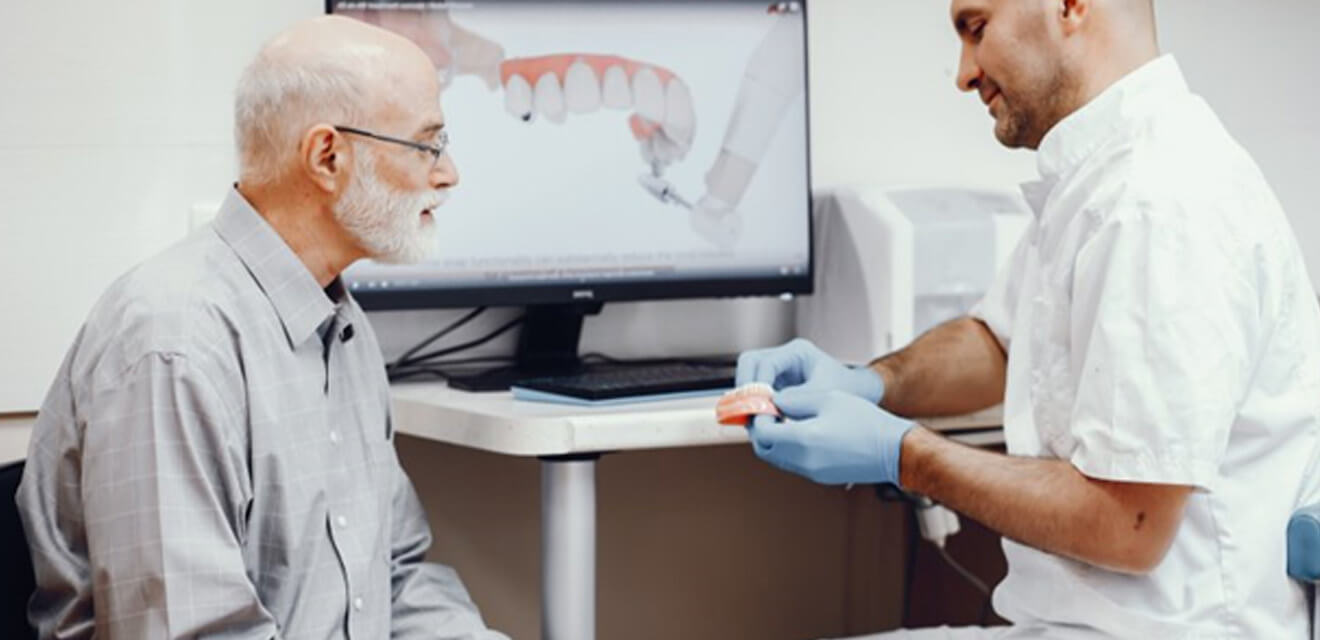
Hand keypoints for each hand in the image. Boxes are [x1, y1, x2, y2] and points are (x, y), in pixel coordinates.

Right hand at [736, 338, 884, 403]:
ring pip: (748, 375)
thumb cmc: (846, 390)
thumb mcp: (822, 394)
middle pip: (749, 362)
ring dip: (747, 396)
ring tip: (752, 417)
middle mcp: (784, 357)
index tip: (758, 406)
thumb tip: (768, 408)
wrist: (857, 395)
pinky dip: (754, 403)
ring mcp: (778, 369)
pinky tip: (761, 419)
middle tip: (745, 409)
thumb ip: (795, 399)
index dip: (757, 385)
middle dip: (744, 386)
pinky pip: (756, 389)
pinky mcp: (776, 383)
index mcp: (796, 352)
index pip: (764, 363)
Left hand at [748, 389, 914, 485]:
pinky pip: (792, 463)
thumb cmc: (867, 422)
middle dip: (761, 431)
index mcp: (804, 439)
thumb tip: (775, 401)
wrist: (894, 451)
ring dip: (773, 441)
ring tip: (782, 420)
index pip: (763, 433)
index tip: (762, 404)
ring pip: (776, 458)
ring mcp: (811, 472)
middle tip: (766, 412)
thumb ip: (795, 400)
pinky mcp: (820, 476)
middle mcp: (804, 460)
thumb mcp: (828, 398)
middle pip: (764, 449)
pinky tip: (798, 432)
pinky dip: (787, 449)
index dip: (758, 417)